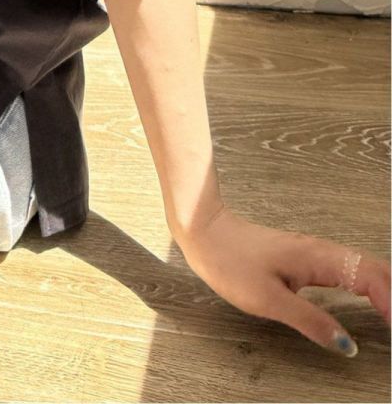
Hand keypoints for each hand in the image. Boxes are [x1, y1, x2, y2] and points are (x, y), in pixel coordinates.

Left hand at [176, 205, 389, 356]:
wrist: (205, 232)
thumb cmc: (231, 262)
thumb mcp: (268, 300)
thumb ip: (310, 321)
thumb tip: (347, 345)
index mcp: (320, 258)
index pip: (373, 279)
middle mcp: (325, 252)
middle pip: (377, 271)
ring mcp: (318, 253)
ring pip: (367, 268)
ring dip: (389, 291)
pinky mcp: (310, 258)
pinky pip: (352, 270)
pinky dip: (373, 285)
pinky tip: (376, 301)